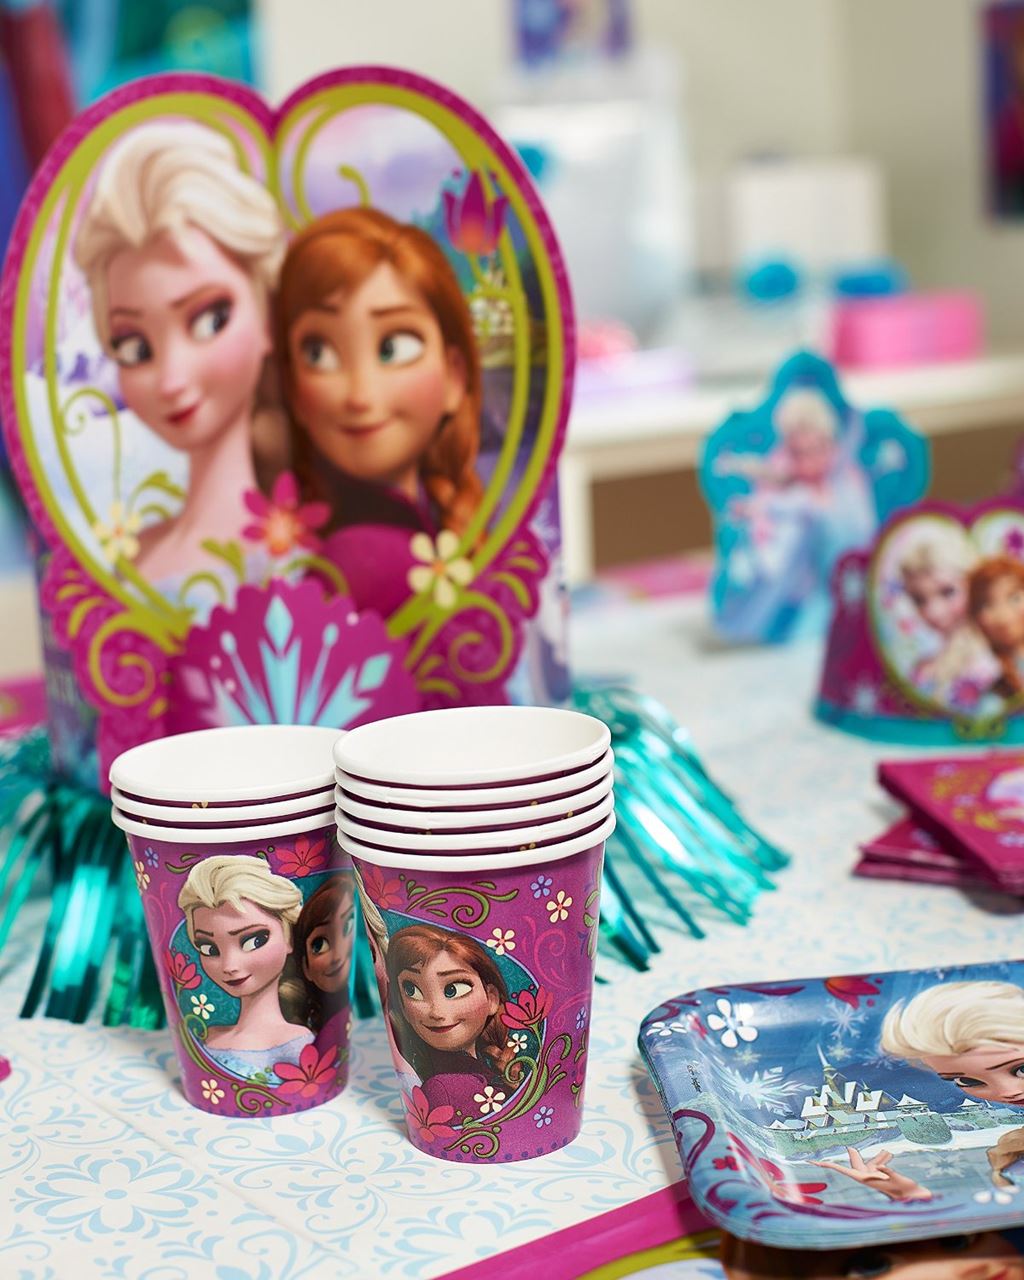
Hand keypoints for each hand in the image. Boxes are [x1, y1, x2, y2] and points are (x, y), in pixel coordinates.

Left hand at [811, 1147, 932, 1201]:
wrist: (914, 1197)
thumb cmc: (903, 1190)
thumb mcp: (895, 1180)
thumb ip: (886, 1173)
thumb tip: (879, 1168)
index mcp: (863, 1178)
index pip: (842, 1169)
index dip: (828, 1164)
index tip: (813, 1161)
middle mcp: (866, 1176)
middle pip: (853, 1162)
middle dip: (846, 1157)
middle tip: (823, 1156)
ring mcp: (873, 1175)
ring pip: (869, 1160)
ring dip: (877, 1157)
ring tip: (885, 1154)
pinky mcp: (881, 1174)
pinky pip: (879, 1162)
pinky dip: (883, 1158)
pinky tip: (888, 1154)